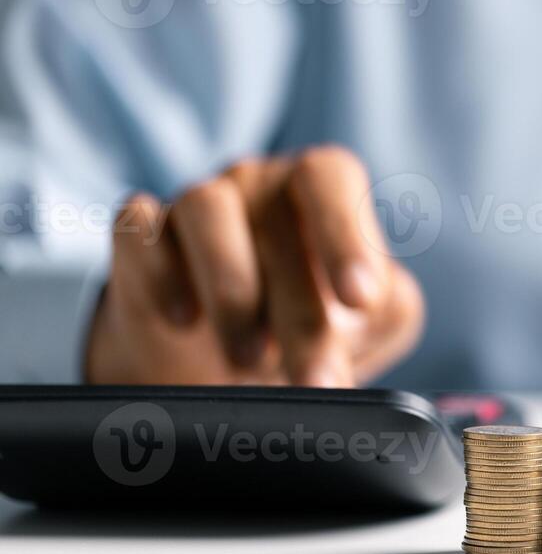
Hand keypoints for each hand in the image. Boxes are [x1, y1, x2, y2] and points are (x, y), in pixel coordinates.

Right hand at [86, 147, 424, 386]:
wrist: (223, 363)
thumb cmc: (312, 323)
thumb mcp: (372, 322)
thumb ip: (389, 308)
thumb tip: (374, 312)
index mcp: (321, 185)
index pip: (331, 176)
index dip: (346, 233)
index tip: (360, 299)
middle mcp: (259, 181)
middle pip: (277, 219)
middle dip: (300, 309)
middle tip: (313, 377)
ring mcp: (196, 199)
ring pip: (206, 209)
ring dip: (232, 289)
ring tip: (251, 358)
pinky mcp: (142, 233)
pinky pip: (140, 230)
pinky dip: (162, 275)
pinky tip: (184, 320)